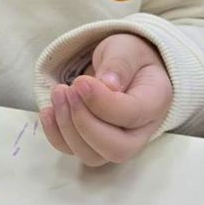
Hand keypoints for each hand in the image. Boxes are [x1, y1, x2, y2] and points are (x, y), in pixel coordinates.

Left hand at [40, 34, 172, 166]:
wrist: (122, 66)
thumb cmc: (128, 57)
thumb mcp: (126, 48)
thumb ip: (119, 64)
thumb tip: (109, 86)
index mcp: (155, 102)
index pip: (131, 115)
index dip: (102, 103)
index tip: (80, 82)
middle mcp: (140, 131)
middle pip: (116, 149)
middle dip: (84, 123)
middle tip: (67, 90)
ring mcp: (116, 142)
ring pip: (92, 156)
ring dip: (67, 127)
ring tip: (58, 92)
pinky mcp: (93, 144)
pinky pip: (73, 152)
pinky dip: (55, 135)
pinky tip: (48, 110)